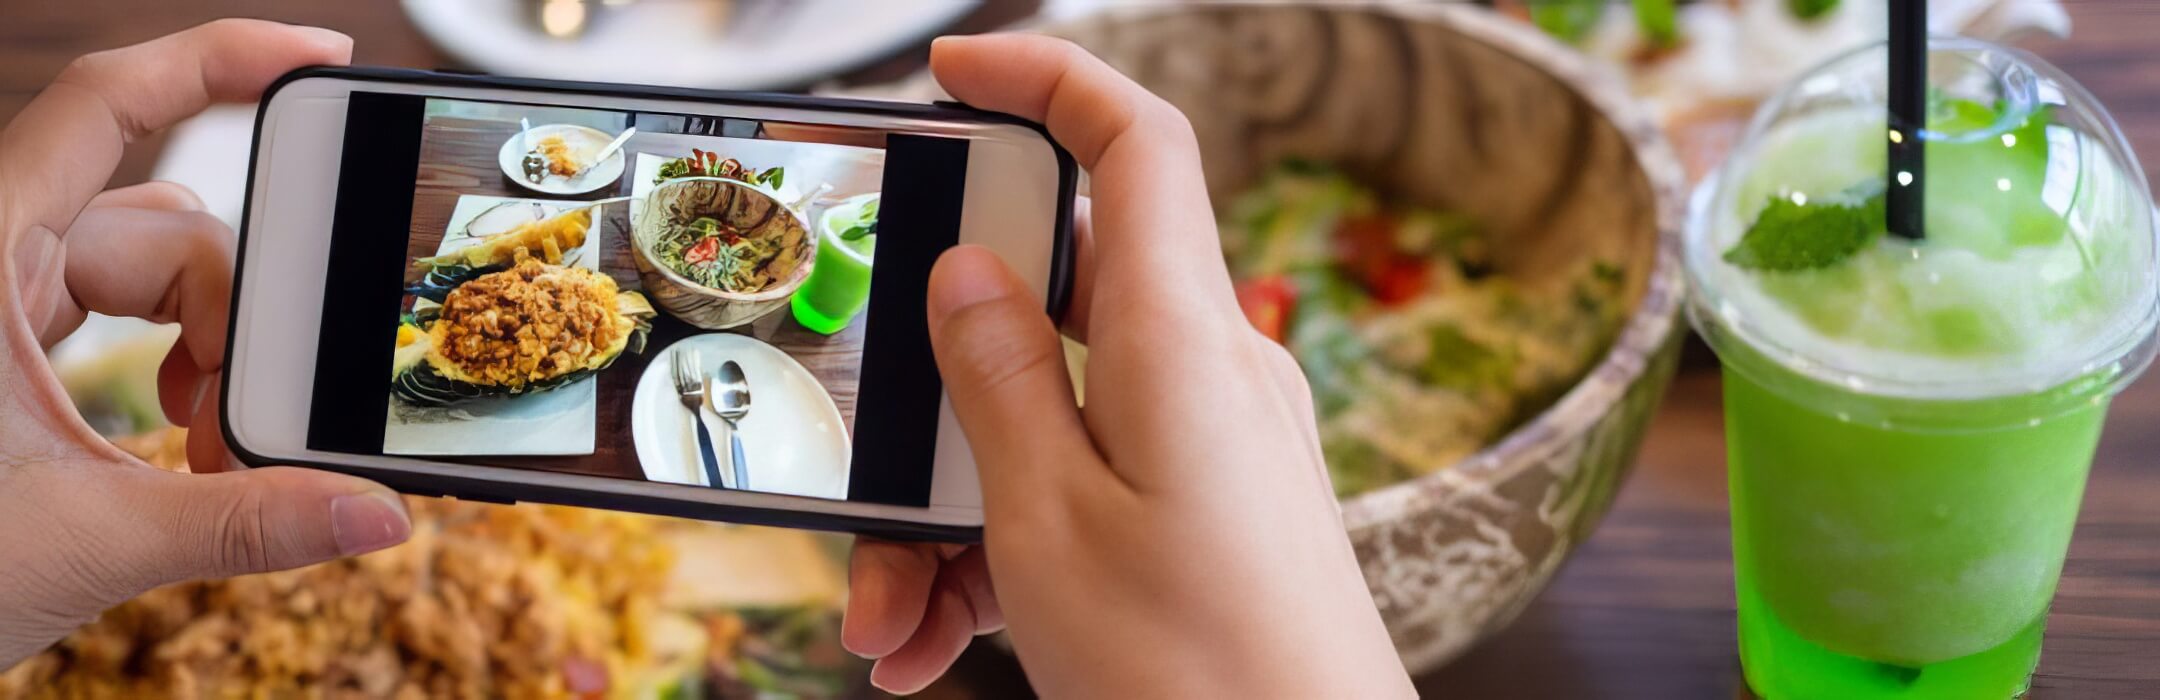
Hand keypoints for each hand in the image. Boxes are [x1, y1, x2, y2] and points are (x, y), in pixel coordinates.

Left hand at [0, 20, 411, 666]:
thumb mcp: (85, 541)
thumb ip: (244, 523)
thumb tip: (374, 515)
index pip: (108, 105)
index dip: (218, 58)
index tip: (322, 57)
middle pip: (169, 230)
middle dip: (238, 320)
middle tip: (253, 417)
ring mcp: (7, 303)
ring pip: (158, 277)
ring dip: (215, 357)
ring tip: (214, 448)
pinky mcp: (17, 347)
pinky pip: (130, 316)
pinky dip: (184, 368)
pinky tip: (191, 436)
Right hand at [843, 35, 1412, 696]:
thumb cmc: (1198, 672)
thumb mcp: (1046, 519)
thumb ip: (996, 380)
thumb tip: (966, 272)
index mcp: (1177, 337)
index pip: (1133, 142)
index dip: (1047, 78)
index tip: (952, 73)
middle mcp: (1207, 369)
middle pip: (1052, 304)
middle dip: (936, 386)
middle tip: (864, 463)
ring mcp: (1211, 441)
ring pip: (1049, 416)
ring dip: (950, 505)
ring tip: (891, 616)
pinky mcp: (1206, 507)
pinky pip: (1083, 488)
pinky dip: (1002, 550)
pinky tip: (937, 640)